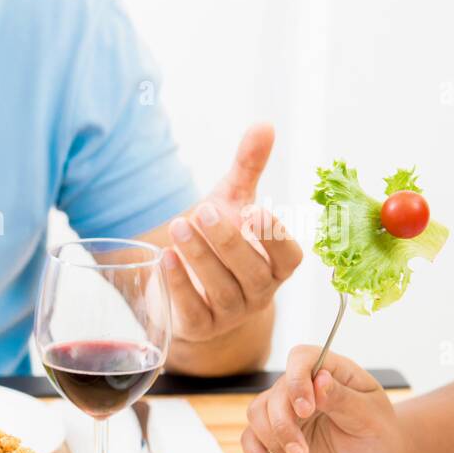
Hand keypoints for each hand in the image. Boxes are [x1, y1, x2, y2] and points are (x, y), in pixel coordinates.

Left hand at [161, 123, 302, 343]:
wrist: (189, 291)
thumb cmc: (220, 243)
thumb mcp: (233, 203)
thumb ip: (248, 168)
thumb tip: (264, 124)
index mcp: (276, 265)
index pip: (289, 257)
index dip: (275, 236)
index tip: (255, 209)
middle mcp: (259, 293)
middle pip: (251, 271)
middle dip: (228, 241)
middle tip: (203, 211)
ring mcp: (229, 314)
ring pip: (221, 289)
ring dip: (199, 258)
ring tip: (178, 227)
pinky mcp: (198, 327)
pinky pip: (191, 311)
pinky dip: (178, 285)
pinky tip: (164, 260)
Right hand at [241, 345, 405, 452]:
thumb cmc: (378, 434)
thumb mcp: (370, 418)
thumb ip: (343, 399)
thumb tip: (319, 379)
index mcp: (331, 372)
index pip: (301, 358)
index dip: (296, 379)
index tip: (305, 410)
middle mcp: (304, 386)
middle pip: (275, 394)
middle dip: (283, 427)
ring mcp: (287, 409)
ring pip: (257, 414)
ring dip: (273, 442)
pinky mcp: (276, 433)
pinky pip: (251, 438)